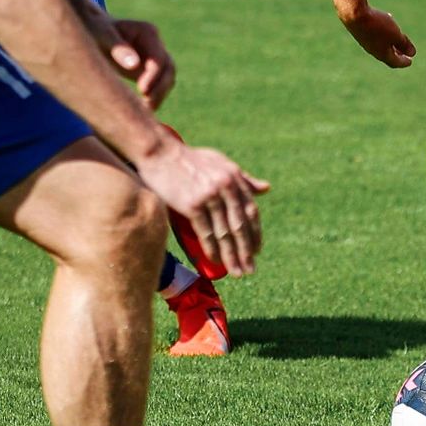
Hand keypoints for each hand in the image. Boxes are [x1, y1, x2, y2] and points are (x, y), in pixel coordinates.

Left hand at [102, 17, 175, 108]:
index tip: (142, 92)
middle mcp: (155, 43)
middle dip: (160, 89)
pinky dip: (154, 96)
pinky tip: (141, 108)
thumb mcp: (101, 36)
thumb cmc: (94, 30)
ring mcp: (153, 56)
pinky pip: (158, 84)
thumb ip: (118, 49)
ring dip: (160, 95)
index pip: (159, 59)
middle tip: (147, 107)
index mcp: (147, 32)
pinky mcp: (148, 68)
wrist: (91, 29)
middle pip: (168, 69)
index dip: (154, 77)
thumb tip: (134, 65)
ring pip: (167, 78)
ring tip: (144, 110)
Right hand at [134, 141, 268, 277]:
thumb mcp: (220, 162)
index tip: (256, 251)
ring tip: (237, 272)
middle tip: (250, 270)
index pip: (251, 211)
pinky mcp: (192, 205)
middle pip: (240, 226)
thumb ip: (243, 177)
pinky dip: (212, 250)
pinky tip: (217, 262)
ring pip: (224, 233)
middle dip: (246, 251)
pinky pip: (206, 233)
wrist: (159, 152)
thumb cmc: (189, 158)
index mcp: (235, 177)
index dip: (255, 234)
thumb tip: (266, 188)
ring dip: (231, 256)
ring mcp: (210, 196)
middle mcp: (226, 187)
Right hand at [339, 3, 415, 69]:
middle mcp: (372, 50)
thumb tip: (412, 53)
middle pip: (387, 55)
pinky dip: (382, 34)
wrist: (354, 14)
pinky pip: (374, 35)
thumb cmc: (377, 25)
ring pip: (380, 45)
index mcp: (382, 54)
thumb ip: (404, 44)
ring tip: (396, 39)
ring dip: (390, 43)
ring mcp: (365, 41)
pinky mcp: (360, 32)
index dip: (403, 62)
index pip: (395, 62)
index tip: (410, 61)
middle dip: (397, 54)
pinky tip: (386, 24)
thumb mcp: (395, 35)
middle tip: (405, 53)